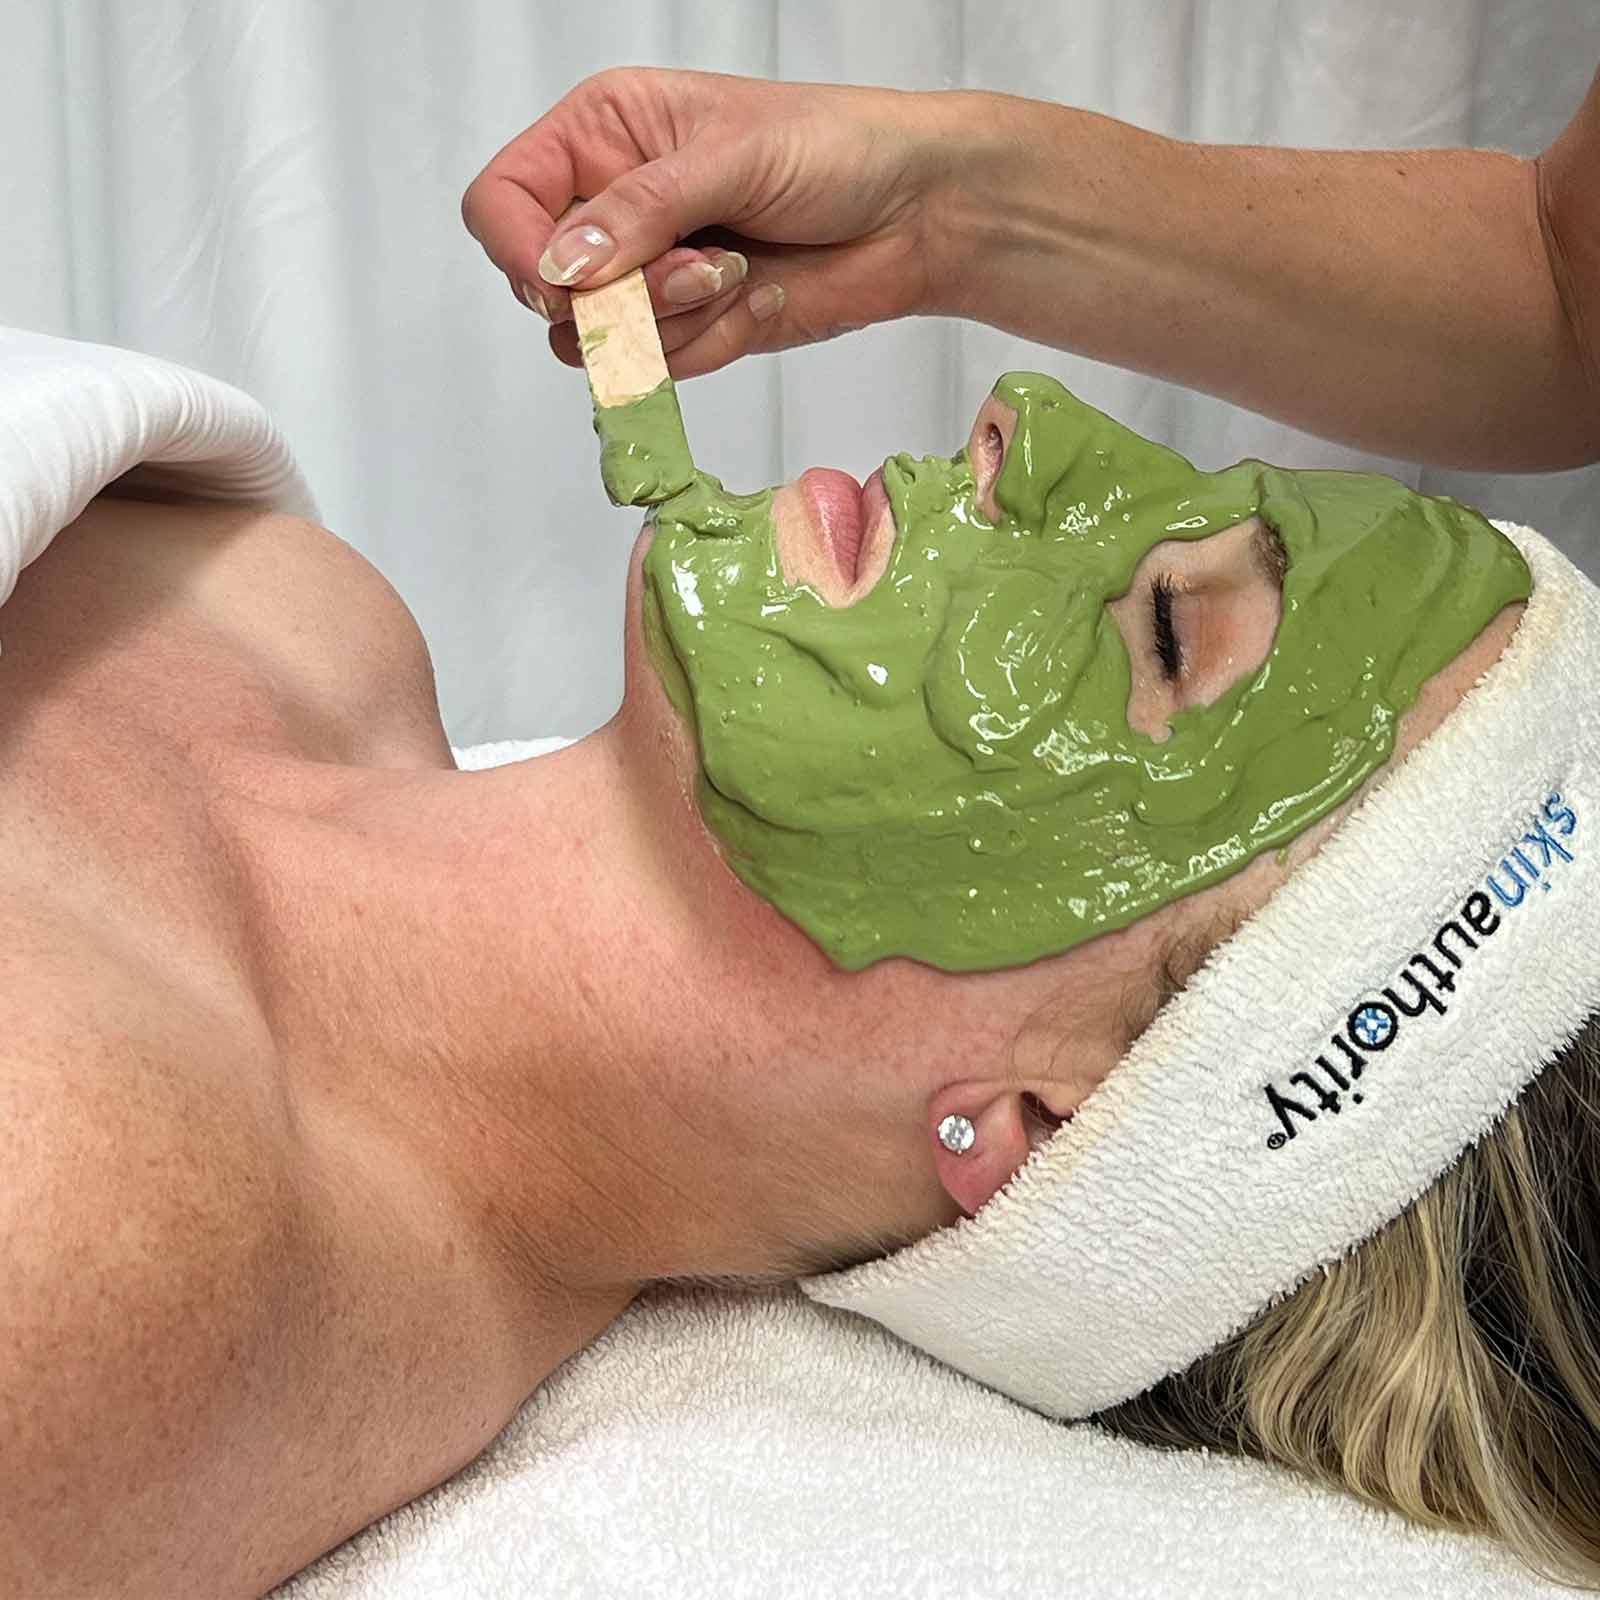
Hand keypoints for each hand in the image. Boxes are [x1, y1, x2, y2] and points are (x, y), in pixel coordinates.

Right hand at [461, 68, 962, 377]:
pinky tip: (758, 297)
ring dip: (671, 320)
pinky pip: (660, 366)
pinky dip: (710, 341)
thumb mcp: (729, 154)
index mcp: (602, 134)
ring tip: (736, 273)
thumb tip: (560, 266)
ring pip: (599, 340)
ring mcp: (649, 274)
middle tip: (698, 264)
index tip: (571, 281)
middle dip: (621, 292)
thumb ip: (638, 210)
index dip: (519, 250)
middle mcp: (611, 205)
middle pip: (543, 288)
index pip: (501, 202)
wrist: (917, 215)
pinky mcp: (689, 329)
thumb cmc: (837, 149)